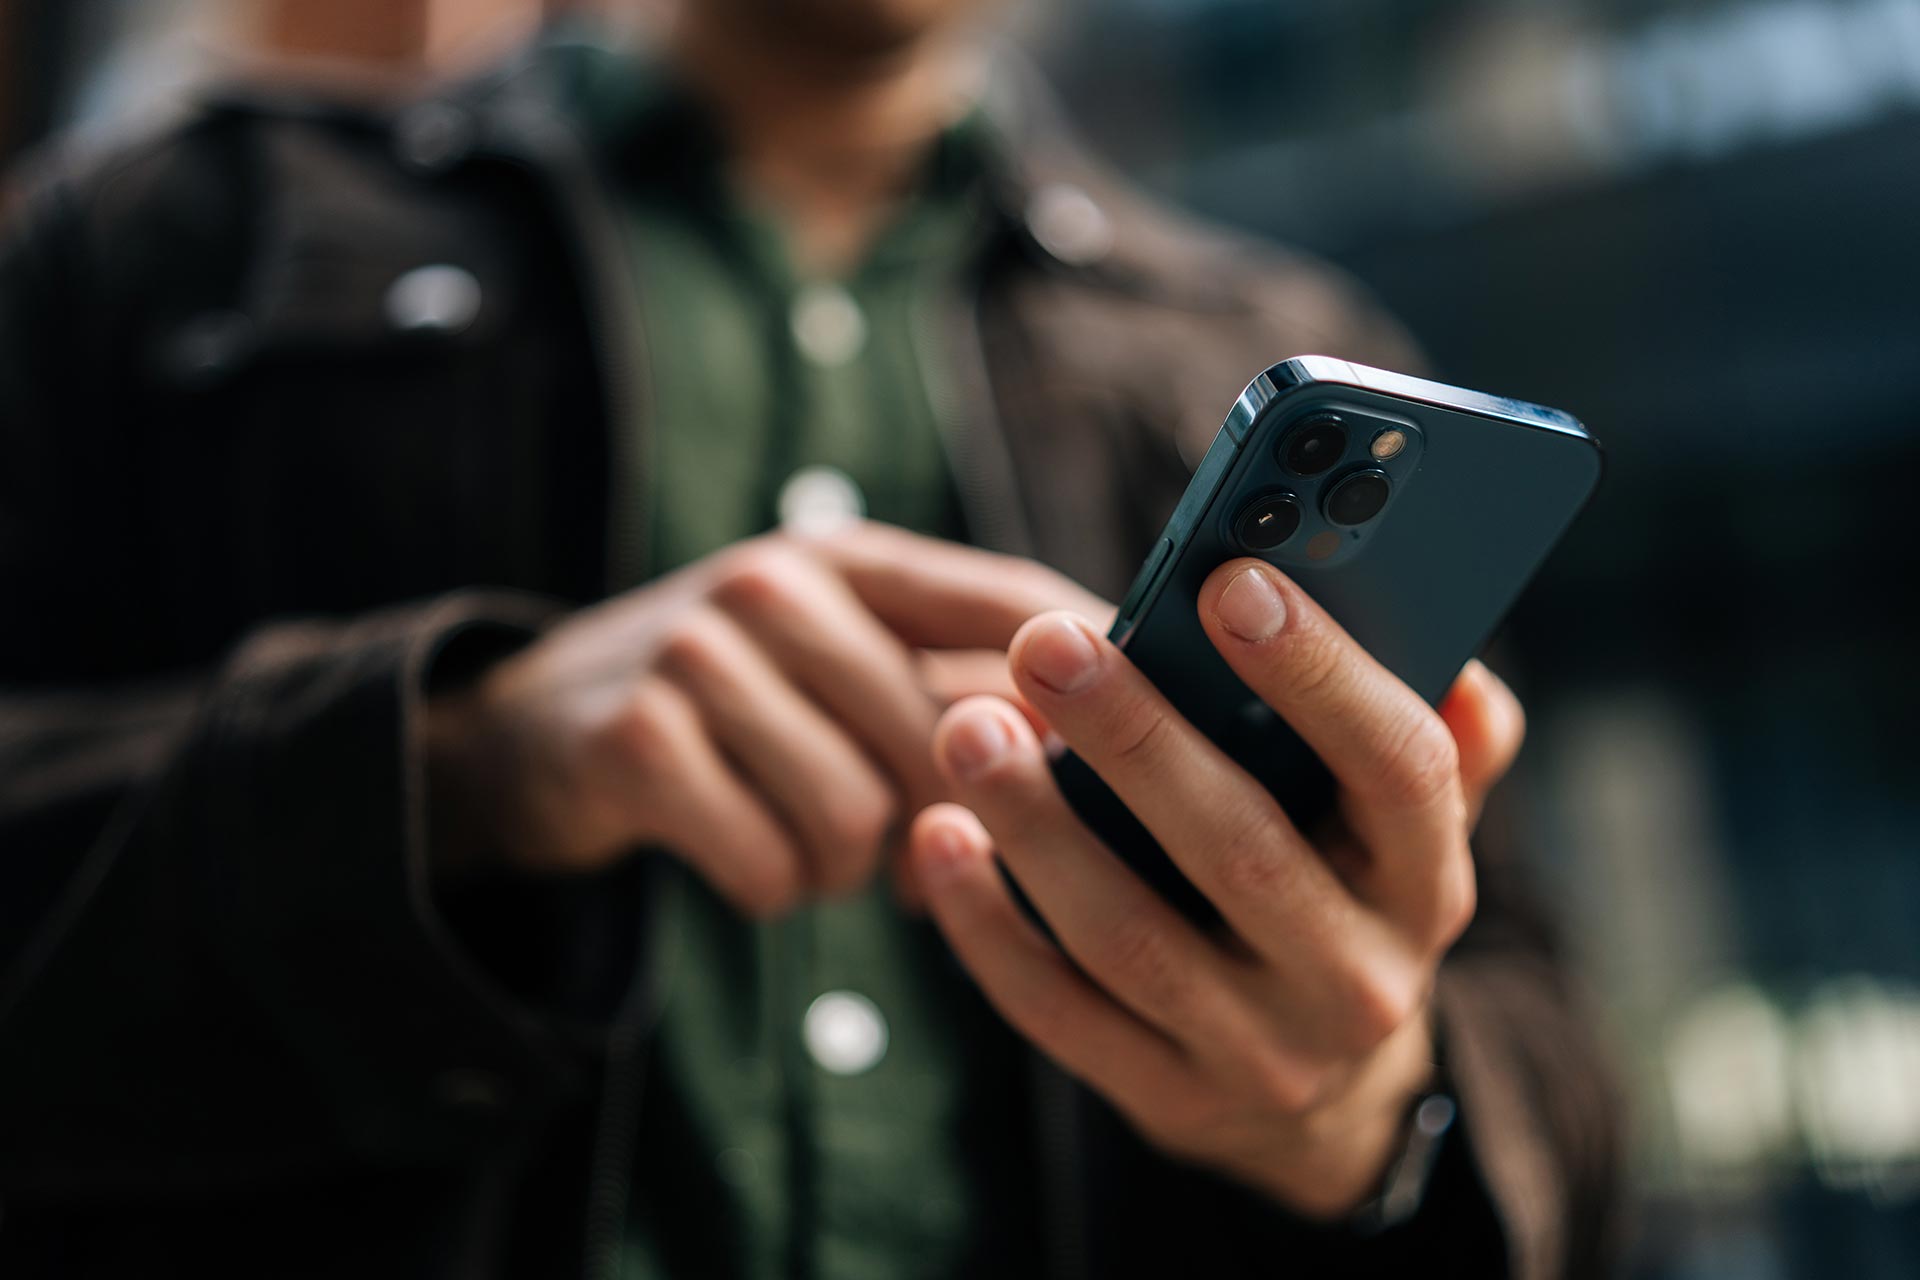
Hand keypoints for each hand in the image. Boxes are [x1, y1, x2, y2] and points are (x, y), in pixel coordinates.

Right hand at [425, 523, 1105, 915]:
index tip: (1156, 742)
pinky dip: (772, 886)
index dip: (1095, 674)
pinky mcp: (638, 737)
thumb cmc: (731, 707)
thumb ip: (953, 687)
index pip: (1014, 601)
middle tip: (908, 848)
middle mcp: (779, 580)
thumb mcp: (836, 662)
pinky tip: (744, 852)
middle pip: (945, 737)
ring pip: (860, 814)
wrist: (533, 733)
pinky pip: (772, 862)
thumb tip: (1110, 750)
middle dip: (940, 820)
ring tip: (810, 842)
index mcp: (852, 558)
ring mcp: (699, 650)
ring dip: (845, 866)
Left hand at [906, 559, 1523, 1215]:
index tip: (1229, 582)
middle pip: (1241, 848)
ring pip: (1130, 935)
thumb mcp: (1408, 830)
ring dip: (1038, 826)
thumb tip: (1452, 655)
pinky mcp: (1165, 1098)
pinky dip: (990, 923)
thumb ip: (1439, 740)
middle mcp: (1357, 979)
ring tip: (968, 727)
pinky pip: (1058, 1010)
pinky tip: (940, 835)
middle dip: (1135, 738)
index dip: (1319, 674)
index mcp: (1426, 882)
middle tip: (1046, 644)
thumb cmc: (1345, 900)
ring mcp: (1258, 1054)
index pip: (1397, 769)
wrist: (1324, 1101)